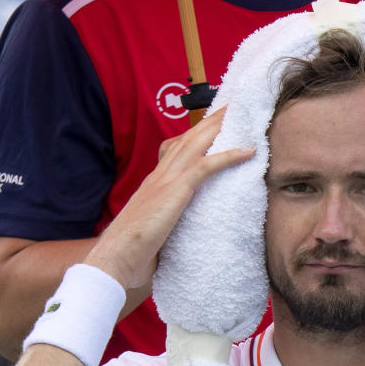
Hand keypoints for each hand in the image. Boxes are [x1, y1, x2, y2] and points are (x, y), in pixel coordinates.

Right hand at [85, 107, 254, 288]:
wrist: (115, 259)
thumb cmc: (132, 254)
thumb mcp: (154, 232)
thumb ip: (167, 224)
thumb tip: (177, 235)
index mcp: (154, 184)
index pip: (177, 150)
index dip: (196, 136)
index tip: (213, 125)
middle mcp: (159, 175)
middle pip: (189, 137)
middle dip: (212, 120)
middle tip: (234, 106)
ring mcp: (165, 180)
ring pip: (197, 143)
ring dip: (221, 126)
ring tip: (243, 114)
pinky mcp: (175, 191)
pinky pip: (206, 166)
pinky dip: (229, 156)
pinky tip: (249, 151)